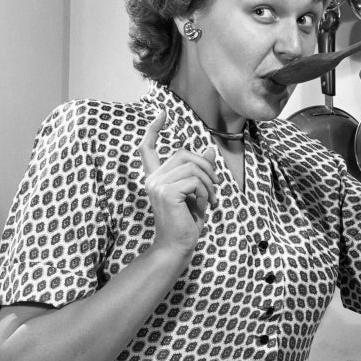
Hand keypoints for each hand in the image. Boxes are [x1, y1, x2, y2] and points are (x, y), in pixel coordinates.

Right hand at [138, 110, 218, 254]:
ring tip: (211, 200)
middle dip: (206, 167)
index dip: (154, 129)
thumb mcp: (196, 193)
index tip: (162, 113)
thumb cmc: (186, 223)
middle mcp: (152, 179)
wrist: (177, 247)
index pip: (147, 148)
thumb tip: (209, 148)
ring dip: (209, 183)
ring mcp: (157, 185)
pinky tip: (204, 206)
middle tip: (214, 187)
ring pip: (193, 167)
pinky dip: (206, 192)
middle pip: (184, 154)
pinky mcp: (166, 193)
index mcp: (155, 178)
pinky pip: (195, 181)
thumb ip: (200, 171)